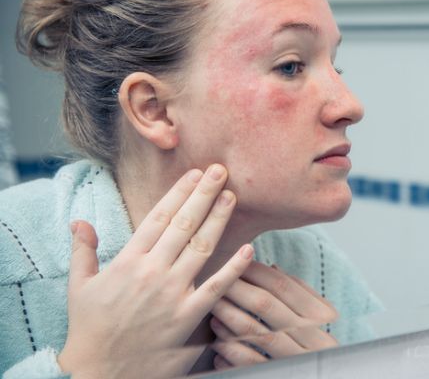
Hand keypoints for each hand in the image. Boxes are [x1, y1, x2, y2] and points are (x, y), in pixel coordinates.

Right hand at [57, 165, 253, 376]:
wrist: (98, 374)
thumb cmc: (90, 329)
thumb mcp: (80, 287)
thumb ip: (84, 251)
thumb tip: (79, 221)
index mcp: (128, 261)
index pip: (158, 217)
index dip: (179, 192)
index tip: (194, 173)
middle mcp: (151, 272)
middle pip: (183, 224)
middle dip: (203, 194)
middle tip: (220, 171)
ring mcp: (171, 294)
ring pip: (201, 248)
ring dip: (218, 220)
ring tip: (232, 196)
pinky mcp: (186, 317)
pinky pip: (215, 289)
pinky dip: (233, 269)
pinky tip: (249, 250)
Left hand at [210, 262, 338, 368]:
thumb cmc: (314, 344)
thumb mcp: (316, 319)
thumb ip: (298, 294)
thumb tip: (273, 267)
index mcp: (320, 316)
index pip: (284, 286)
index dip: (258, 272)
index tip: (236, 263)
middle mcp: (310, 335)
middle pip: (266, 305)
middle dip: (238, 290)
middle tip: (217, 282)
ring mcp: (295, 357)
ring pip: (255, 333)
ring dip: (230, 319)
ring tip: (213, 310)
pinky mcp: (280, 375)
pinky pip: (251, 363)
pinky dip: (231, 352)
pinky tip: (218, 345)